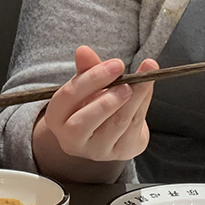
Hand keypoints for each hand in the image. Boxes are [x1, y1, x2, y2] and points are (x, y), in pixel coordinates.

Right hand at [35, 46, 160, 163]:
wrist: (107, 131)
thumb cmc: (91, 103)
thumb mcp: (86, 85)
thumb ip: (86, 69)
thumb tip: (83, 51)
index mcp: (56, 118)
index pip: (69, 96)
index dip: (92, 78)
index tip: (116, 64)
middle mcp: (71, 139)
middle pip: (85, 121)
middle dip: (108, 100)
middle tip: (127, 82)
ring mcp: (96, 150)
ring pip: (116, 124)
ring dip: (134, 99)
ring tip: (145, 80)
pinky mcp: (120, 153)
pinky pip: (133, 129)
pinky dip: (143, 106)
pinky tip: (147, 90)